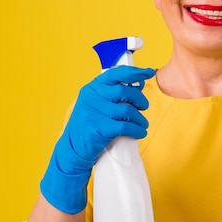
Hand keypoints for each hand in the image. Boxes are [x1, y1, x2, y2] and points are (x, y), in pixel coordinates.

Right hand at [40, 65, 155, 213]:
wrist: (72, 149)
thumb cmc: (89, 124)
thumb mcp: (97, 104)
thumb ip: (115, 93)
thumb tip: (139, 84)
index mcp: (92, 88)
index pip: (116, 74)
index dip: (135, 72)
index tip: (149, 72)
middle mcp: (91, 97)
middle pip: (125, 92)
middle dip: (140, 99)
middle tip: (143, 107)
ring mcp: (94, 113)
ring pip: (128, 111)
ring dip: (140, 118)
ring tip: (142, 124)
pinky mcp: (99, 129)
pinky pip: (126, 127)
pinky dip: (137, 130)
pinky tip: (139, 132)